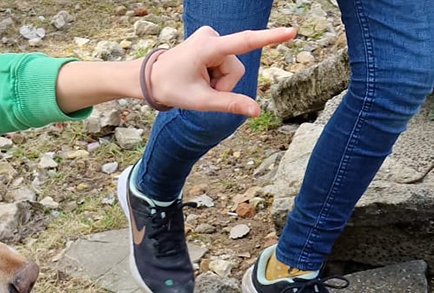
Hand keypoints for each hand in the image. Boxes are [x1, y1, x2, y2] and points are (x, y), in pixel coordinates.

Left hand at [147, 26, 295, 116]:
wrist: (150, 79)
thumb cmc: (171, 89)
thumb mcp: (200, 101)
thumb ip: (229, 104)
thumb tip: (256, 111)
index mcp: (207, 47)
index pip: (244, 43)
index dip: (269, 38)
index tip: (290, 32)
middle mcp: (211, 36)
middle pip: (235, 69)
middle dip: (222, 85)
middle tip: (199, 88)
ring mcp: (211, 37)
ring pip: (231, 68)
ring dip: (217, 81)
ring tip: (197, 81)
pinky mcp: (211, 41)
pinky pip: (225, 64)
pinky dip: (214, 75)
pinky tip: (198, 75)